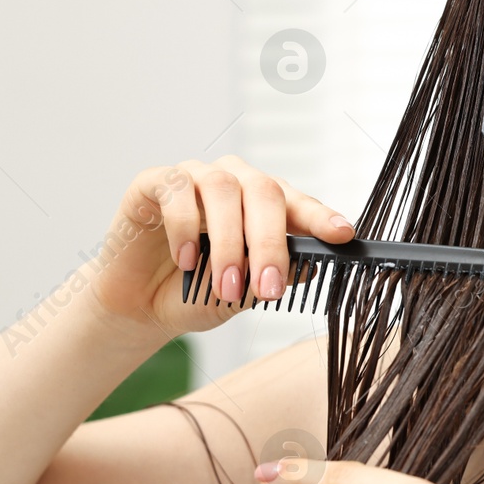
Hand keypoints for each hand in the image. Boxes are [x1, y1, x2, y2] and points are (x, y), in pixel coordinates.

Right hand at [86, 156, 354, 338]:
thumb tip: (311, 265)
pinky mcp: (154, 182)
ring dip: (228, 242)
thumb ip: (273, 276)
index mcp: (264, 204)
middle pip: (264, 192)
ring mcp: (195, 178)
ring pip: (222, 189)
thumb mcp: (244, 293)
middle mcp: (235, 183)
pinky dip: (184, 227)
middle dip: (269, 244)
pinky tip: (186, 260)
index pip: (298, 203)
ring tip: (226, 284)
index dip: (320, 216)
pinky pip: (176, 189)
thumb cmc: (197, 293)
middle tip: (268, 288)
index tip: (342, 234)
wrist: (140, 305)